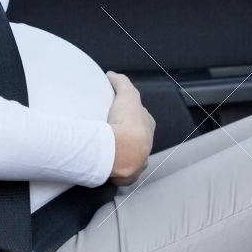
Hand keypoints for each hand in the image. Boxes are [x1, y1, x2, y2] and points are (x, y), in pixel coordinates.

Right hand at [105, 71, 154, 186]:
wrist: (124, 150)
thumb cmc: (128, 122)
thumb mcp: (126, 94)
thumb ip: (120, 82)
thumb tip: (111, 74)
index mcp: (148, 127)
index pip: (143, 119)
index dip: (133, 116)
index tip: (121, 115)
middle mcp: (146, 146)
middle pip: (137, 141)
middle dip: (127, 138)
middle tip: (109, 133)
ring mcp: (137, 162)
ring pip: (130, 158)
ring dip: (120, 156)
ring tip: (104, 151)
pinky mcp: (126, 176)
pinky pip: (119, 174)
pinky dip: (113, 170)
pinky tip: (103, 167)